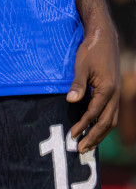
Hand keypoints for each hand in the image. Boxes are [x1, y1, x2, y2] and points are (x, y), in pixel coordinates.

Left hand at [68, 8, 119, 151]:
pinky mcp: (114, 92)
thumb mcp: (81, 66)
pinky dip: (104, 124)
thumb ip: (77, 85)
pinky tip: (95, 129)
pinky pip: (112, 113)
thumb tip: (71, 101)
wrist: (104, 38)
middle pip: (106, 122)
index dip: (83, 125)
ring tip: (88, 144)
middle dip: (94, 136)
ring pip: (112, 120)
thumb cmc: (90, 51)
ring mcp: (117, 94)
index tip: (72, 135)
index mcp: (107, 89)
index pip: (94, 113)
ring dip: (100, 133)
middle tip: (81, 149)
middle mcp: (115, 95)